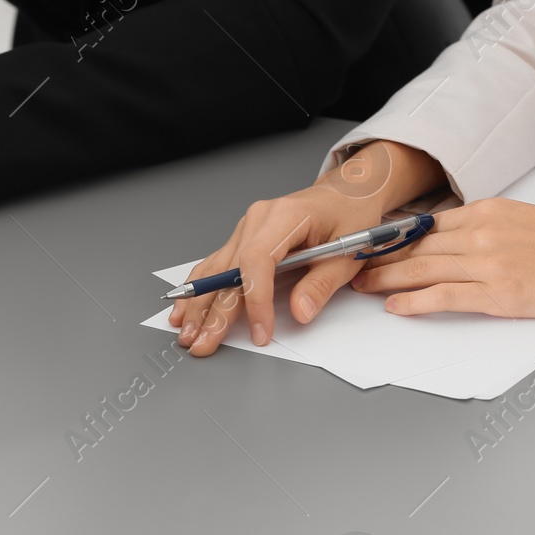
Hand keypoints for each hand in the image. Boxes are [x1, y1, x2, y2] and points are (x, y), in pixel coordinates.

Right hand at [168, 141, 442, 355]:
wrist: (346, 192)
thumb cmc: (350, 215)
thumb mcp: (349, 252)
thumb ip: (322, 284)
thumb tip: (300, 312)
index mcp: (285, 216)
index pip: (258, 260)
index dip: (255, 299)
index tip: (260, 331)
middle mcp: (258, 219)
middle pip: (229, 269)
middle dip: (215, 311)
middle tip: (203, 342)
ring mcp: (246, 228)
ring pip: (215, 269)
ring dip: (199, 303)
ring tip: (186, 332)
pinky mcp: (243, 238)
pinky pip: (216, 264)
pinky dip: (200, 288)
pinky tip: (184, 308)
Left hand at [350, 198, 534, 316]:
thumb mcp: (529, 221)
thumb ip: (492, 229)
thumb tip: (459, 242)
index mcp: (490, 212)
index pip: (426, 225)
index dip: (391, 238)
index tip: (366, 245)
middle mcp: (484, 232)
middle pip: (416, 247)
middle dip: (376, 258)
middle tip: (346, 267)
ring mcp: (490, 263)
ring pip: (422, 269)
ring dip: (383, 279)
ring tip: (357, 287)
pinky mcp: (502, 294)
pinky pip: (445, 297)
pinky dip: (414, 302)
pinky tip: (394, 306)